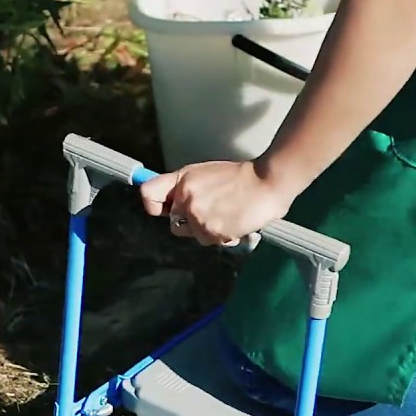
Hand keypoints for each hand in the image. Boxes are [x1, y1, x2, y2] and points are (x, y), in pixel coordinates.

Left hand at [139, 160, 293, 245]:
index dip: (154, 206)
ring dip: (207, 231)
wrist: (267, 182)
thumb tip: (172, 203)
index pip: (149, 194)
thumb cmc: (241, 177)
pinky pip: (210, 242)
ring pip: (193, 235)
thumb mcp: (206, 173)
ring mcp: (198, 216)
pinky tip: (233, 222)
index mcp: (183, 179)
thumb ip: (186, 187)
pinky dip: (221, 237)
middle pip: (173, 223)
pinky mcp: (212, 231)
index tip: (162, 210)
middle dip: (190, 223)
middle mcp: (186, 197)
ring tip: (226, 215)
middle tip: (211, 212)